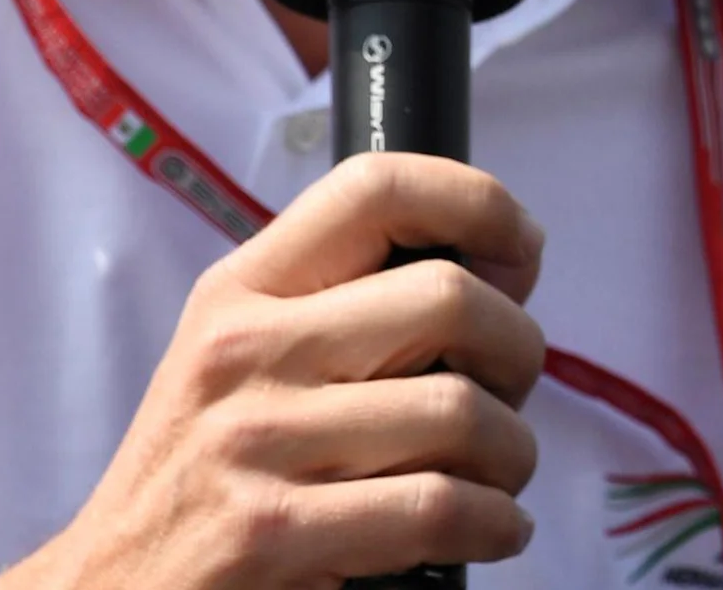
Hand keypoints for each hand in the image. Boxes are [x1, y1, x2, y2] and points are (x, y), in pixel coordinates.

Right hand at [0, 151, 549, 589]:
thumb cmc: (202, 480)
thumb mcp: (240, 363)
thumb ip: (341, 311)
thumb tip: (497, 276)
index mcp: (240, 293)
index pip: (374, 187)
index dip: (477, 202)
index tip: (520, 251)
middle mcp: (245, 351)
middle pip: (449, 298)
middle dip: (517, 352)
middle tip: (508, 396)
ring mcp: (254, 442)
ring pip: (462, 411)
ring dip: (511, 454)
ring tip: (496, 478)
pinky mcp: (271, 534)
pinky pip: (441, 507)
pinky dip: (496, 523)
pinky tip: (491, 529)